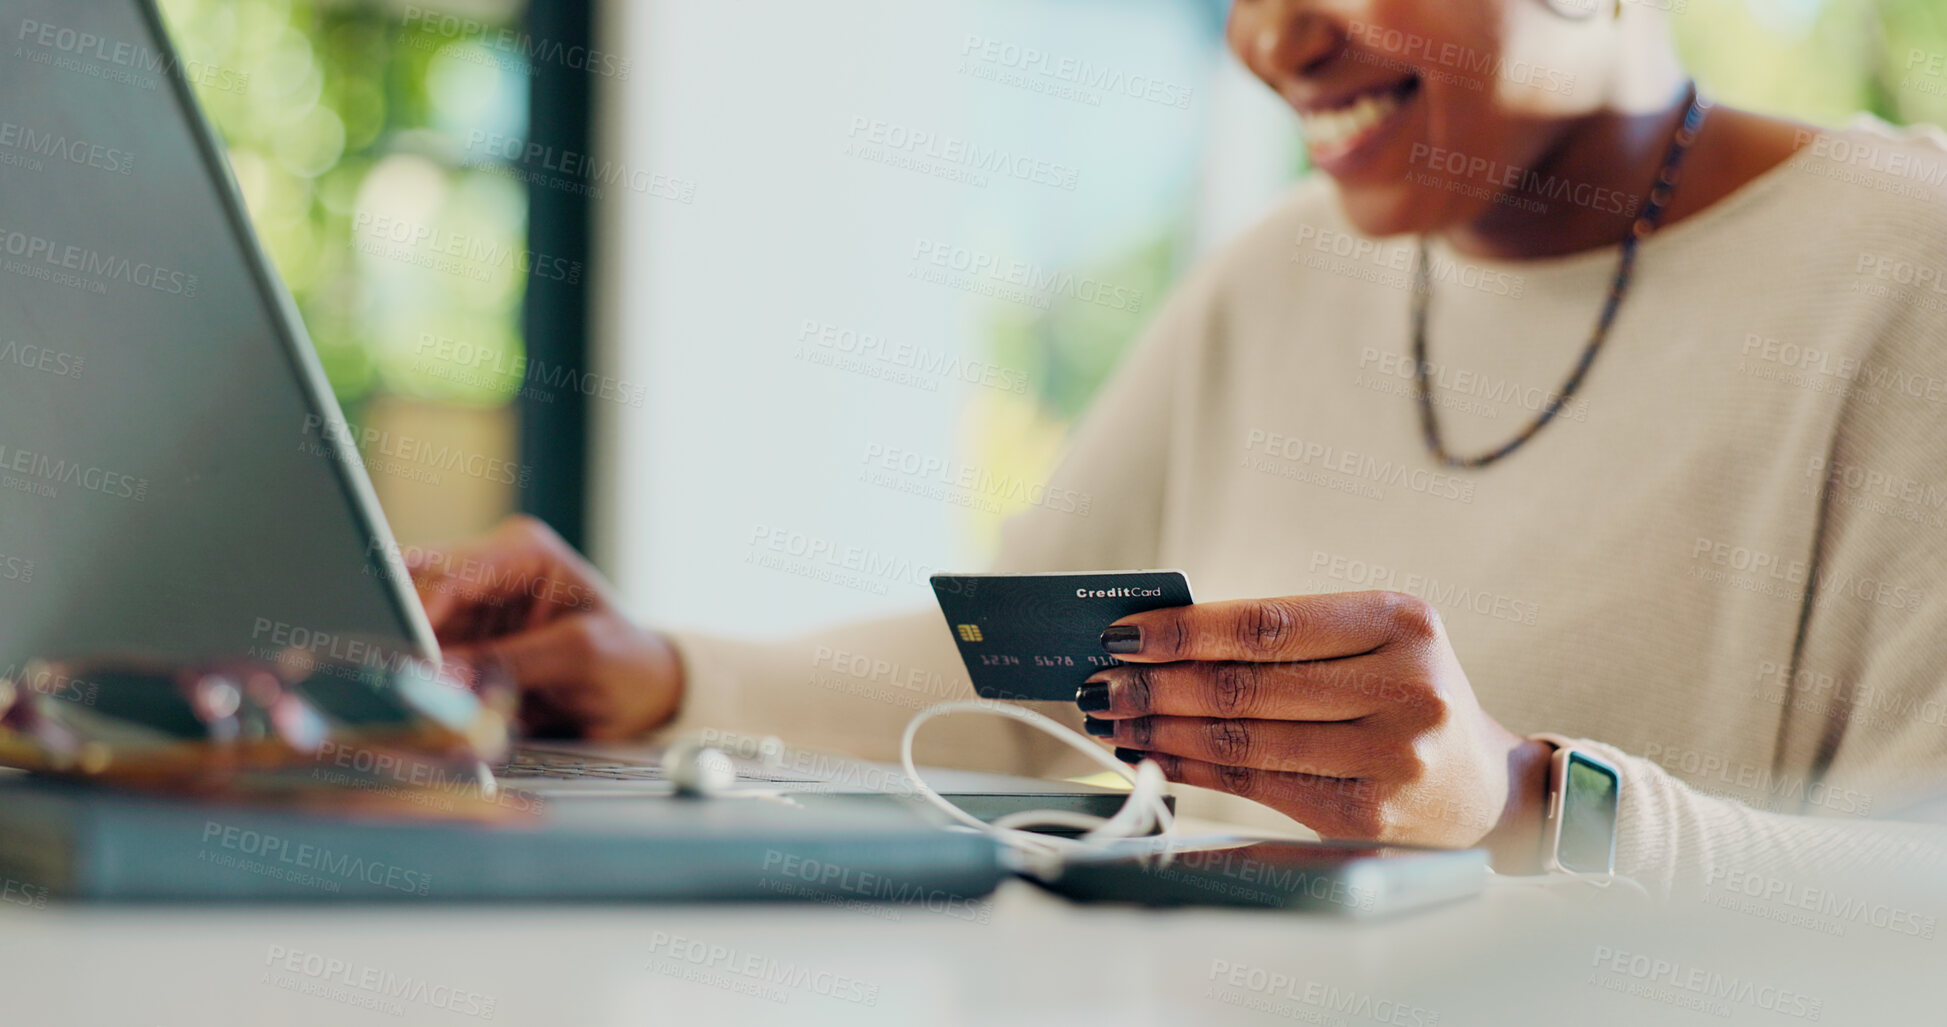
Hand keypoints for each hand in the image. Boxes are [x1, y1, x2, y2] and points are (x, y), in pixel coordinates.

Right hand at [406, 516, 683, 740]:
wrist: (641, 693)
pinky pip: (424, 663)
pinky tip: (426, 708)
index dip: (422, 611)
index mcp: (523, 550)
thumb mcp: (582, 656)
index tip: (407, 651)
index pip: (455, 573)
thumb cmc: (626, 660)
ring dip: (410, 666)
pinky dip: (422, 685)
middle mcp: (488, 571)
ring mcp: (470, 610)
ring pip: (410, 632)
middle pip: (418, 596)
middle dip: (406, 638)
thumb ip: (512, 663)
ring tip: (415, 701)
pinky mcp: (461, 647)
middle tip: (399, 679)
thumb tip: (445, 675)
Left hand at [1077, 591, 1551, 869]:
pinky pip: (1254, 785)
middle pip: (1246, 686)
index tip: (1121, 634)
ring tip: (1113, 717)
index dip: (1183, 631)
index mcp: (1402, 622)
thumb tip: (1158, 638)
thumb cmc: (1405, 696)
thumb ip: (1284, 636)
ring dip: (1161, 730)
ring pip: (1243, 739)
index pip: (1266, 624)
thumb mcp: (1372, 643)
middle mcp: (1405, 688)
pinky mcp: (1366, 815)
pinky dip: (1191, 769)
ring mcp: (1389, 757)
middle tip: (1098, 681)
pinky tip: (1153, 756)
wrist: (1483, 788)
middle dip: (1156, 684)